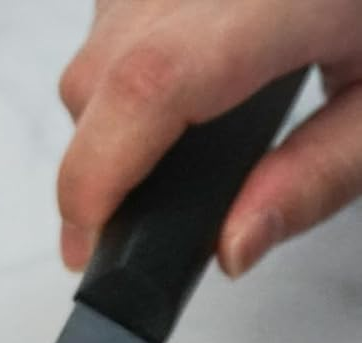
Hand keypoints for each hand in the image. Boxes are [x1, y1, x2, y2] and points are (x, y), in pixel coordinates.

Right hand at [57, 0, 361, 275]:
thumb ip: (319, 176)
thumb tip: (231, 246)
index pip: (152, 81)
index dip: (100, 173)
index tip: (92, 243)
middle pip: (102, 77)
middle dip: (97, 170)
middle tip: (126, 229)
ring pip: (91, 56)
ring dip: (107, 124)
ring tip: (167, 156)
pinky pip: (106, 27)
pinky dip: (117, 79)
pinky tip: (175, 98)